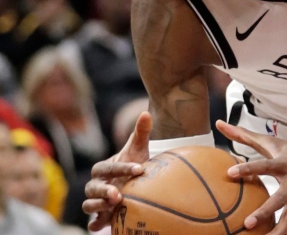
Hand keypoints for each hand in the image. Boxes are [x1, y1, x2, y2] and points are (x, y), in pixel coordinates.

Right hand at [83, 112, 151, 229]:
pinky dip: (95, 224)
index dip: (123, 168)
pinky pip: (92, 222)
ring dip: (99, 206)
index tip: (140, 168)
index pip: (109, 167)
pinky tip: (100, 226)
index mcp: (103, 169)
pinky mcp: (101, 216)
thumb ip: (141, 132)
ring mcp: (97, 201)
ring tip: (115, 205)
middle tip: (119, 194)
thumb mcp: (139, 150)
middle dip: (104, 191)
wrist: (133, 183)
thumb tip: (146, 113)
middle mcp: (96, 185)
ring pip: (89, 205)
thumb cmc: (134, 165)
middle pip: (93, 188)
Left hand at [216, 120, 286, 234]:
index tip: (230, 173)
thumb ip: (245, 136)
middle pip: (280, 198)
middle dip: (265, 211)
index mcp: (284, 163)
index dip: (248, 169)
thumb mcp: (273, 142)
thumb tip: (221, 124)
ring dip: (277, 231)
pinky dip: (285, 234)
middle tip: (248, 222)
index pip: (264, 165)